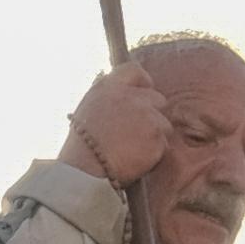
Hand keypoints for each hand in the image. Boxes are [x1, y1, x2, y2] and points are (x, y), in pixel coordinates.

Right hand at [63, 60, 177, 189]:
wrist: (84, 172)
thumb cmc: (81, 147)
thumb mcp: (88, 110)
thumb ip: (110, 97)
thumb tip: (125, 94)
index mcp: (109, 87)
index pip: (135, 71)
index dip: (143, 82)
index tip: (143, 94)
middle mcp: (132, 97)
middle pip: (157, 99)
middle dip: (152, 114)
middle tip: (136, 133)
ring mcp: (147, 116)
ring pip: (164, 124)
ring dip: (154, 136)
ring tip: (132, 150)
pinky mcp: (157, 137)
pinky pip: (163, 145)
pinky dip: (154, 154)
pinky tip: (135, 160)